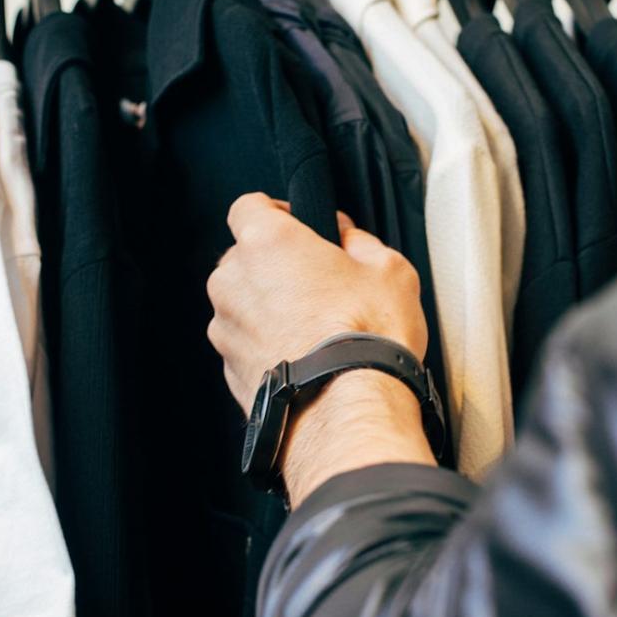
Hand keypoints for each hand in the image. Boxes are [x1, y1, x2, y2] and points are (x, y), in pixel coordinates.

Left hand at [207, 194, 435, 505]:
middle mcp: (233, 280)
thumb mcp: (389, 270)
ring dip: (267, 306)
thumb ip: (361, 242)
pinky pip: (245, 342)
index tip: (299, 224)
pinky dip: (266, 343)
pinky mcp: (228, 367)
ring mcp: (226, 327)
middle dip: (275, 264)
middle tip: (318, 281)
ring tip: (314, 326)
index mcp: (267, 242)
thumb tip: (350, 239)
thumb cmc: (366, 337)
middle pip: (244, 256)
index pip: (248, 205)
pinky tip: (302, 355)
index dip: (276, 211)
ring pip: (241, 302)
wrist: (346, 411)